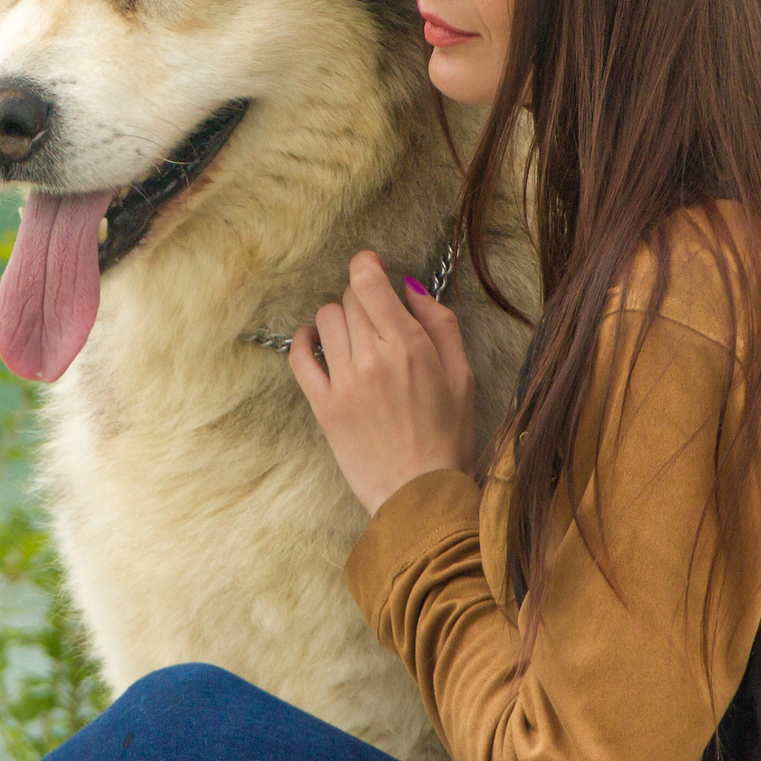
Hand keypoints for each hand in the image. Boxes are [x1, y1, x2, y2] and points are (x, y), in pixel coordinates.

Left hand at [287, 252, 476, 515]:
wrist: (421, 495)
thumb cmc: (448, 437)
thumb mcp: (461, 376)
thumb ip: (439, 324)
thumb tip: (410, 288)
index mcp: (410, 347)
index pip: (369, 282)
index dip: (366, 265)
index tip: (370, 266)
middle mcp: (373, 358)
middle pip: (349, 299)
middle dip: (362, 299)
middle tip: (376, 317)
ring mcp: (344, 382)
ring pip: (325, 320)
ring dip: (338, 319)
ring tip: (354, 336)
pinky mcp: (323, 406)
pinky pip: (299, 356)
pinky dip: (304, 340)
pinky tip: (315, 342)